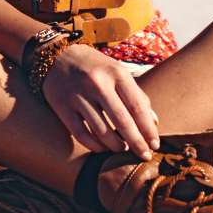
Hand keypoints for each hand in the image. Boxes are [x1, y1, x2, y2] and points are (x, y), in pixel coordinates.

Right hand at [41, 43, 161, 157]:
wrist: (57, 55)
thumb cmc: (95, 67)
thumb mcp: (117, 72)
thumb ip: (136, 95)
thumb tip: (154, 122)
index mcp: (116, 73)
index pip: (137, 107)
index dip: (148, 129)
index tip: (155, 145)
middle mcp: (97, 83)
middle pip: (122, 121)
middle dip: (136, 143)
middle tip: (144, 156)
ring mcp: (77, 95)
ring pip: (101, 131)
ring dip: (116, 146)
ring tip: (123, 149)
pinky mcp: (61, 106)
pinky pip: (81, 134)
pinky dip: (94, 145)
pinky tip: (102, 148)